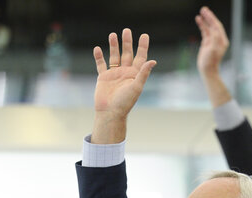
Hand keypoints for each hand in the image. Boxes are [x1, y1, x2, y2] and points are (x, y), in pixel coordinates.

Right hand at [91, 28, 155, 143]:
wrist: (110, 113)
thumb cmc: (125, 102)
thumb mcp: (136, 87)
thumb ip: (143, 73)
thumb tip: (153, 61)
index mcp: (135, 74)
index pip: (140, 57)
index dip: (142, 46)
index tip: (144, 35)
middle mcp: (125, 72)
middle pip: (127, 54)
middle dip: (127, 42)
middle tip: (126, 30)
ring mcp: (114, 74)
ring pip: (114, 56)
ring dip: (113, 46)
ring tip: (113, 35)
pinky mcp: (103, 78)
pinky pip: (101, 64)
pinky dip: (99, 57)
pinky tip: (97, 48)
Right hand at [195, 6, 228, 77]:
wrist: (207, 69)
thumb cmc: (211, 61)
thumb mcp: (213, 49)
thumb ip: (214, 39)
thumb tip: (213, 29)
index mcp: (222, 40)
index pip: (217, 26)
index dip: (212, 18)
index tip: (207, 12)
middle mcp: (218, 39)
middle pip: (214, 25)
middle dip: (209, 17)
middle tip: (203, 9)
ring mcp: (212, 40)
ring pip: (208, 27)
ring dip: (205, 20)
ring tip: (200, 13)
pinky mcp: (207, 42)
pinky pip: (205, 31)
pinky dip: (202, 25)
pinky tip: (198, 20)